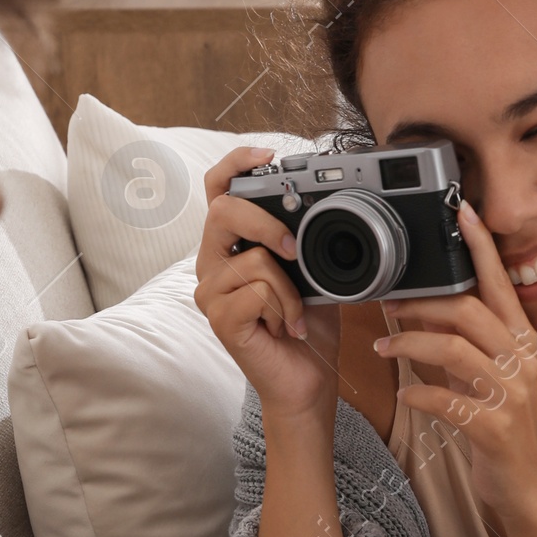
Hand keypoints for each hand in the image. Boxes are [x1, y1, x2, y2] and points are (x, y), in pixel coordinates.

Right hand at [194, 148, 340, 424]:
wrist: (304, 381)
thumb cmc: (305, 326)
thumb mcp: (312, 271)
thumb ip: (304, 239)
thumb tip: (326, 208)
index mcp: (230, 246)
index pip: (217, 191)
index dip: (236, 165)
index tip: (269, 156)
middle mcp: (211, 265)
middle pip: (222, 212)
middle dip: (265, 222)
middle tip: (293, 249)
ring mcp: (210, 293)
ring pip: (252, 259)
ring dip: (290, 288)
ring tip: (295, 313)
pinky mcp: (220, 319)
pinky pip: (257, 293)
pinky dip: (285, 308)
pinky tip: (287, 328)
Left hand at [374, 201, 536, 528]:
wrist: (527, 485)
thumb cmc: (501, 426)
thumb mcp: (490, 373)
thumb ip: (468, 339)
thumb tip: (430, 303)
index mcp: (522, 340)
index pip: (501, 282)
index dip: (481, 246)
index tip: (462, 211)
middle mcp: (522, 361)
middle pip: (470, 311)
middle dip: (424, 302)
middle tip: (389, 304)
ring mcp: (512, 395)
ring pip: (456, 350)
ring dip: (411, 343)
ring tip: (383, 347)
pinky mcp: (495, 429)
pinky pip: (449, 401)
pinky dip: (419, 393)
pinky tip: (402, 393)